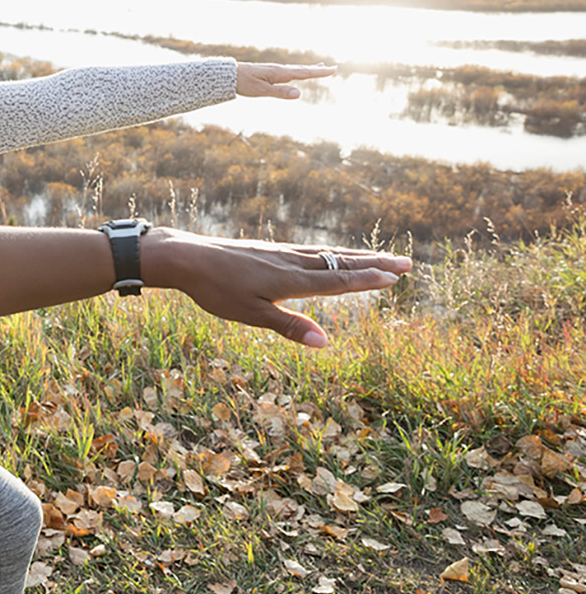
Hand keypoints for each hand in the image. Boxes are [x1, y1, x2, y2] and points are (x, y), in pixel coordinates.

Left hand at [142, 228, 410, 347]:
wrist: (186, 257)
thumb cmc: (215, 290)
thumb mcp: (250, 314)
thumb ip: (289, 327)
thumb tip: (326, 342)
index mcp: (290, 280)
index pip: (337, 281)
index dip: (367, 280)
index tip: (395, 278)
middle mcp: (291, 262)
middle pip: (340, 262)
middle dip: (374, 264)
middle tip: (407, 263)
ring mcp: (281, 253)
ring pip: (327, 254)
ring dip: (358, 256)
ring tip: (382, 257)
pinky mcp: (269, 250)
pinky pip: (310, 250)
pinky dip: (332, 252)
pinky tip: (333, 255)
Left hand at [235, 62, 336, 99]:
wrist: (229, 75)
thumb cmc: (244, 83)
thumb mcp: (261, 91)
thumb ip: (280, 92)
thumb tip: (299, 93)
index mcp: (280, 73)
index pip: (304, 73)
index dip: (319, 73)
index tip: (333, 70)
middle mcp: (279, 69)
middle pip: (302, 69)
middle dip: (317, 70)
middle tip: (332, 68)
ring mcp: (275, 70)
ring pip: (296, 70)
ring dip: (309, 69)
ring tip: (320, 68)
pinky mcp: (269, 73)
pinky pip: (289, 71)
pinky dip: (298, 70)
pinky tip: (297, 72)